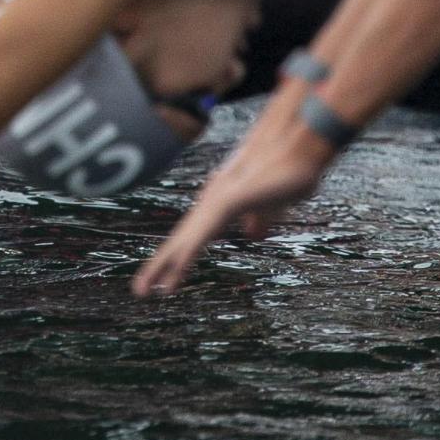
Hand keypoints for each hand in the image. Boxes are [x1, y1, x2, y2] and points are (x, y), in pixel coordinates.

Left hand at [132, 113, 334, 296]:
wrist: (301, 148)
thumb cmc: (288, 172)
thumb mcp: (271, 205)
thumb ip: (259, 218)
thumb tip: (252, 235)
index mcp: (220, 204)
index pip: (191, 236)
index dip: (176, 257)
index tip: (162, 279)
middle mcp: (211, 201)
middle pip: (179, 238)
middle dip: (158, 266)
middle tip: (138, 292)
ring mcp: (217, 199)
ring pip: (184, 238)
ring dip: (163, 266)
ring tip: (144, 290)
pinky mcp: (229, 200)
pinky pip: (203, 232)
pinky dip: (187, 253)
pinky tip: (175, 270)